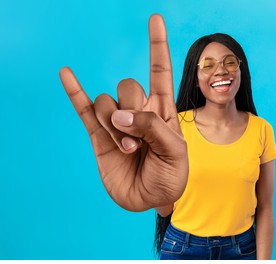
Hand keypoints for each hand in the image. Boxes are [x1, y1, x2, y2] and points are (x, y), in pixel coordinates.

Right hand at [59, 14, 187, 210]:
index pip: (159, 71)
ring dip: (115, 127)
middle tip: (140, 142)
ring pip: (106, 103)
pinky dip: (75, 92)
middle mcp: (138, 111)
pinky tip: (66, 74)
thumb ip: (151, 126)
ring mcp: (117, 123)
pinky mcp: (100, 137)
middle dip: (132, 111)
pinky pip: (84, 110)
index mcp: (161, 109)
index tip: (155, 19)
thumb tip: (118, 113)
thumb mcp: (175, 151)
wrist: (153, 199)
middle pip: (128, 86)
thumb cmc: (170, 175)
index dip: (157, 45)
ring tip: (129, 150)